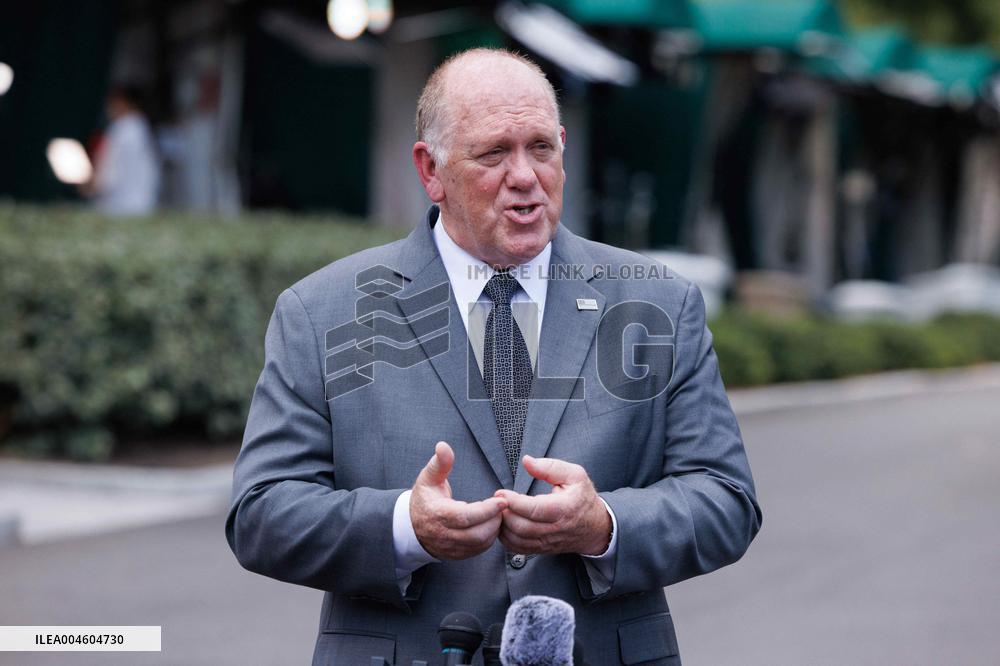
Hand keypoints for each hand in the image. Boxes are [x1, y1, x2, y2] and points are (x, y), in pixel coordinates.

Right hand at [410, 441, 507, 559]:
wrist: (411, 526)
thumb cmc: (424, 500)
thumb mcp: (428, 478)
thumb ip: (440, 463)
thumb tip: (443, 446)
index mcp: (438, 514)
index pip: (465, 517)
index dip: (486, 510)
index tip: (502, 501)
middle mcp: (444, 534)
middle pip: (476, 534)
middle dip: (494, 520)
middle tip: (503, 507)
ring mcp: (451, 547)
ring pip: (479, 544)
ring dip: (493, 530)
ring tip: (498, 514)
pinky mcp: (457, 555)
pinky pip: (478, 550)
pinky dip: (489, 538)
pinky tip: (491, 525)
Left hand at [494, 456, 611, 555]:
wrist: (596, 527)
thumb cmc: (583, 498)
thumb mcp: (574, 475)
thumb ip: (550, 466)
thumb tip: (527, 461)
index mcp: (564, 508)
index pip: (533, 509)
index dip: (513, 502)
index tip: (501, 493)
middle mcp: (555, 528)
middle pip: (522, 527)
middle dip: (504, 514)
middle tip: (496, 502)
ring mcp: (548, 541)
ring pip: (518, 540)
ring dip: (503, 527)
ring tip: (499, 512)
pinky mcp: (542, 549)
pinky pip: (519, 549)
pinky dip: (506, 538)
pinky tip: (504, 525)